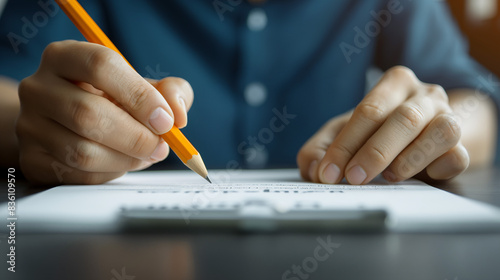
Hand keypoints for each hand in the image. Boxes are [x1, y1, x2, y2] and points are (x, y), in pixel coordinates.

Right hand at [17, 40, 193, 184]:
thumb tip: (177, 114)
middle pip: (88, 113)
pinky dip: (110, 173)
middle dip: (136, 137)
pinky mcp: (32, 159)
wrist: (66, 125)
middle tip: (161, 146)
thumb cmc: (110, 101)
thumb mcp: (143, 88)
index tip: (165, 119)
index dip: (139, 95)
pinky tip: (120, 162)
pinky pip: (78, 175)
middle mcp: (39, 87)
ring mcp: (30, 125)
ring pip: (83, 151)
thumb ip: (170, 92)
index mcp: (66, 56)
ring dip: (126, 159)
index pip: (101, 65)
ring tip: (145, 155)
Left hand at [297, 66, 468, 183]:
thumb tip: (314, 169)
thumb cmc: (375, 131)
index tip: (328, 172)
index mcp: (395, 83)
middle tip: (353, 178)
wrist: (419, 133)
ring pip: (440, 133)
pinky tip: (419, 177)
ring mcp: (449, 118)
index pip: (369, 110)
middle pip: (405, 119)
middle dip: (374, 153)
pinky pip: (457, 157)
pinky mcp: (461, 147)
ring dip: (409, 160)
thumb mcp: (342, 132)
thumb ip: (321, 148)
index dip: (346, 144)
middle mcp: (426, 95)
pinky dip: (437, 169)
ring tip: (388, 177)